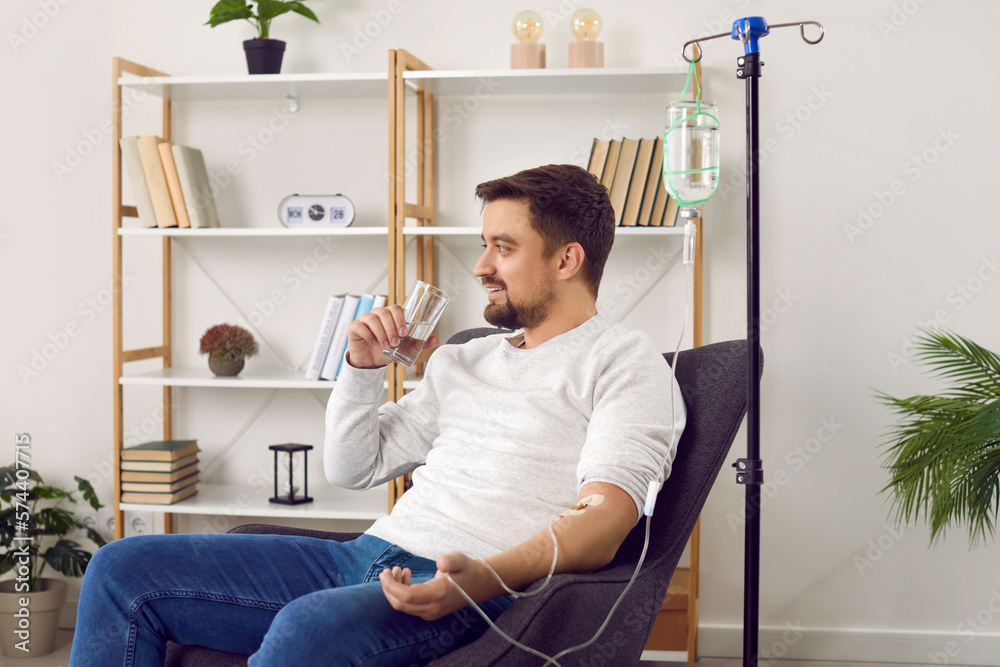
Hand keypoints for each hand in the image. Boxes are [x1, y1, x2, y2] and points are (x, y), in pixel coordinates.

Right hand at [346, 306, 439, 369]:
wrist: (371, 362)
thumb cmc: (387, 350)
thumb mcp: (405, 347)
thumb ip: (420, 343)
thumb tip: (436, 339)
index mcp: (390, 316)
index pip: (395, 308)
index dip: (400, 318)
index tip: (403, 333)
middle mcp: (377, 314)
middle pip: (384, 312)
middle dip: (391, 328)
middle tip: (395, 343)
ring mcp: (365, 320)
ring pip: (372, 318)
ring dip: (381, 333)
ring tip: (386, 346)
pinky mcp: (354, 327)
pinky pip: (360, 326)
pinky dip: (368, 335)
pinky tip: (373, 343)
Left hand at [378, 553, 497, 620]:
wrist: (479, 584)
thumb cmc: (468, 570)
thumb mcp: (461, 560)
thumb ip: (451, 561)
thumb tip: (441, 563)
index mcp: (438, 595)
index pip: (406, 596)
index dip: (391, 586)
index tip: (384, 572)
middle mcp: (432, 608)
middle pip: (400, 604)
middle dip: (388, 588)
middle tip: (387, 571)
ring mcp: (430, 612)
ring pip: (402, 606)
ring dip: (394, 589)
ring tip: (398, 570)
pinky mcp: (429, 611)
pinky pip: (409, 606)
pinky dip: (401, 592)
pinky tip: (406, 576)